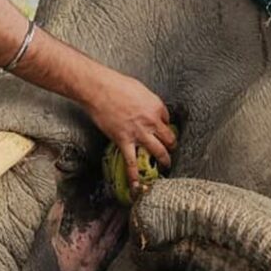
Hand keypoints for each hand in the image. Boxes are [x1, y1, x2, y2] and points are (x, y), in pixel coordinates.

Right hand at [83, 69, 175, 193]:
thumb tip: (146, 108)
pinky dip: (135, 175)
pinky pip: (131, 162)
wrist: (99, 89)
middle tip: (171, 149)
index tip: (161, 127)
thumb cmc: (116, 85)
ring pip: (158, 151)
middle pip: (168, 138)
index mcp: (156, 107)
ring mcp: (138, 133)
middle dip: (171, 145)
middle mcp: (151, 122)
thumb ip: (147, 101)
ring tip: (166, 165)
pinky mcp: (124, 141)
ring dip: (164, 160)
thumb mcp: (140, 89)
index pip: (166, 120)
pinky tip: (138, 185)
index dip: (164, 124)